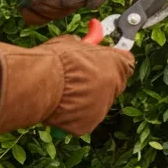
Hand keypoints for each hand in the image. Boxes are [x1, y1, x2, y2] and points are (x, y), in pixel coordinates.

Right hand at [0, 35, 134, 140]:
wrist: (42, 82)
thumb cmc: (57, 59)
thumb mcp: (73, 43)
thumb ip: (84, 46)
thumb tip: (82, 44)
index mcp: (118, 64)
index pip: (125, 62)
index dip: (112, 61)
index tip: (101, 61)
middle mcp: (116, 86)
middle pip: (111, 85)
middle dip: (97, 82)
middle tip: (78, 79)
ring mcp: (103, 107)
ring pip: (95, 104)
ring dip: (84, 100)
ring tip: (62, 93)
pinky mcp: (87, 124)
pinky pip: (81, 120)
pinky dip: (71, 116)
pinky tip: (57, 107)